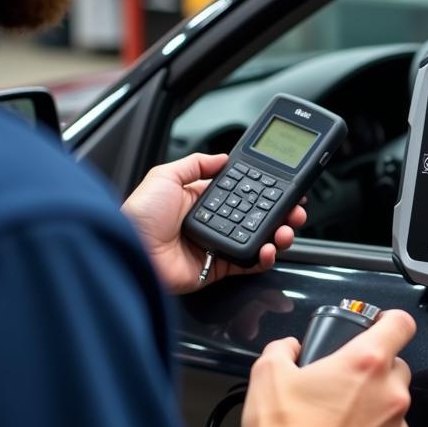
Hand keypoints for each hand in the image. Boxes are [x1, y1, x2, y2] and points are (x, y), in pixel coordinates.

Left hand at [122, 153, 306, 294]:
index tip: (283, 187)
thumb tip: (222, 157)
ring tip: (286, 230)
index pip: (243, 192)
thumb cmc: (139, 216)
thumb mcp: (164, 176)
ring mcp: (217, 246)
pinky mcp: (217, 269)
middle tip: (296, 210)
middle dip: (281, 213)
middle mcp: (213, 222)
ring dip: (278, 234)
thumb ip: (195, 164)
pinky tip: (269, 249)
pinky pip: (247, 264)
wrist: (131, 251)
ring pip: (258, 239)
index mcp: (201, 200)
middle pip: (257, 216)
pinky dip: (263, 258)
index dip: (265, 190)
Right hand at [242, 310, 416, 426]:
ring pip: (393, 407)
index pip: (400, 324)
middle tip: (343, 382)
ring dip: (373, 408)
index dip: (390, 320)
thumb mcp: (268, 374)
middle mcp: (389, 395)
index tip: (380, 324)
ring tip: (336, 420)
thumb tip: (289, 349)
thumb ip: (283, 349)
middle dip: (374, 371)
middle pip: (397, 367)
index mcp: (366, 363)